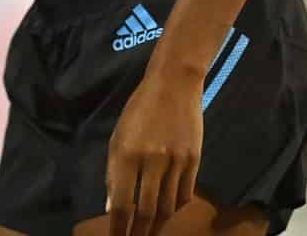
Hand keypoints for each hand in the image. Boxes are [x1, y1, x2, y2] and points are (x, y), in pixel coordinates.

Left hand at [106, 70, 202, 234]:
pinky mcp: (194, 161)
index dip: (120, 227)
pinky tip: (168, 212)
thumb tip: (112, 206)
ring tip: (149, 232)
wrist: (173, 85)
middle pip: (145, 210)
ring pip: (167, 207)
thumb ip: (115, 171)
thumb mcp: (119, 135)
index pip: (122, 202)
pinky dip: (175, 208)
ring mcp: (175, 162)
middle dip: (139, 232)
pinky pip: (184, 195)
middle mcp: (150, 161)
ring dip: (157, 224)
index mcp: (126, 153)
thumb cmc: (139, 109)